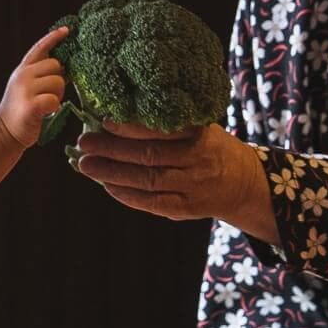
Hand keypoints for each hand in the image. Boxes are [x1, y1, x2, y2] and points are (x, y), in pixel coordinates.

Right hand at [0, 26, 69, 148]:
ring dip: (57, 95)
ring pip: (58, 82)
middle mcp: (23, 75)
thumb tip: (63, 68)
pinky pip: (54, 99)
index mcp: (22, 70)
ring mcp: (26, 89)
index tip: (67, 30)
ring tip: (45, 104)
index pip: (40, 48)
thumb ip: (39, 75)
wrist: (5, 133)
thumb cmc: (21, 111)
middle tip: (48, 95)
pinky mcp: (31, 105)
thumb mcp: (25, 87)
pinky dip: (54, 107)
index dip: (54, 38)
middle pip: (56, 65)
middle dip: (58, 80)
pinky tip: (45, 112)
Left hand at [73, 122, 281, 244]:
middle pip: (150, 156)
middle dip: (112, 150)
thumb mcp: (200, 128)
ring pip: (148, 180)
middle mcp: (198, 161)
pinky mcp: (187, 209)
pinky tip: (107, 186)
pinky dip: (127, 195)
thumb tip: (115, 119)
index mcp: (200, 135)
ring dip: (113, 173)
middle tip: (84, 143)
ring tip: (86, 165)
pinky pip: (153, 203)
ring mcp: (193, 187)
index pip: (162, 130)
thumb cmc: (209, 147)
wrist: (243, 181)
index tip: (105, 121)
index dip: (132, 128)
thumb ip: (168, 125)